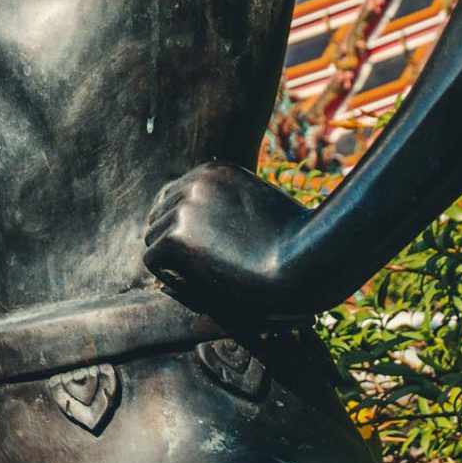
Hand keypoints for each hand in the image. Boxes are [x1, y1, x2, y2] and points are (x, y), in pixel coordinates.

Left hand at [143, 160, 319, 326]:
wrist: (308, 260)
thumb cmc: (299, 244)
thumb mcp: (263, 212)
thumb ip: (231, 212)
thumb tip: (197, 231)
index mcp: (217, 172)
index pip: (176, 194)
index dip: (184, 225)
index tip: (202, 250)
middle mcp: (196, 183)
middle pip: (160, 213)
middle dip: (174, 241)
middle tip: (199, 270)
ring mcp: (185, 208)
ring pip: (154, 238)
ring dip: (173, 262)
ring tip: (207, 283)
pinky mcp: (178, 237)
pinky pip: (153, 260)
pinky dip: (170, 278)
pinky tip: (200, 290)